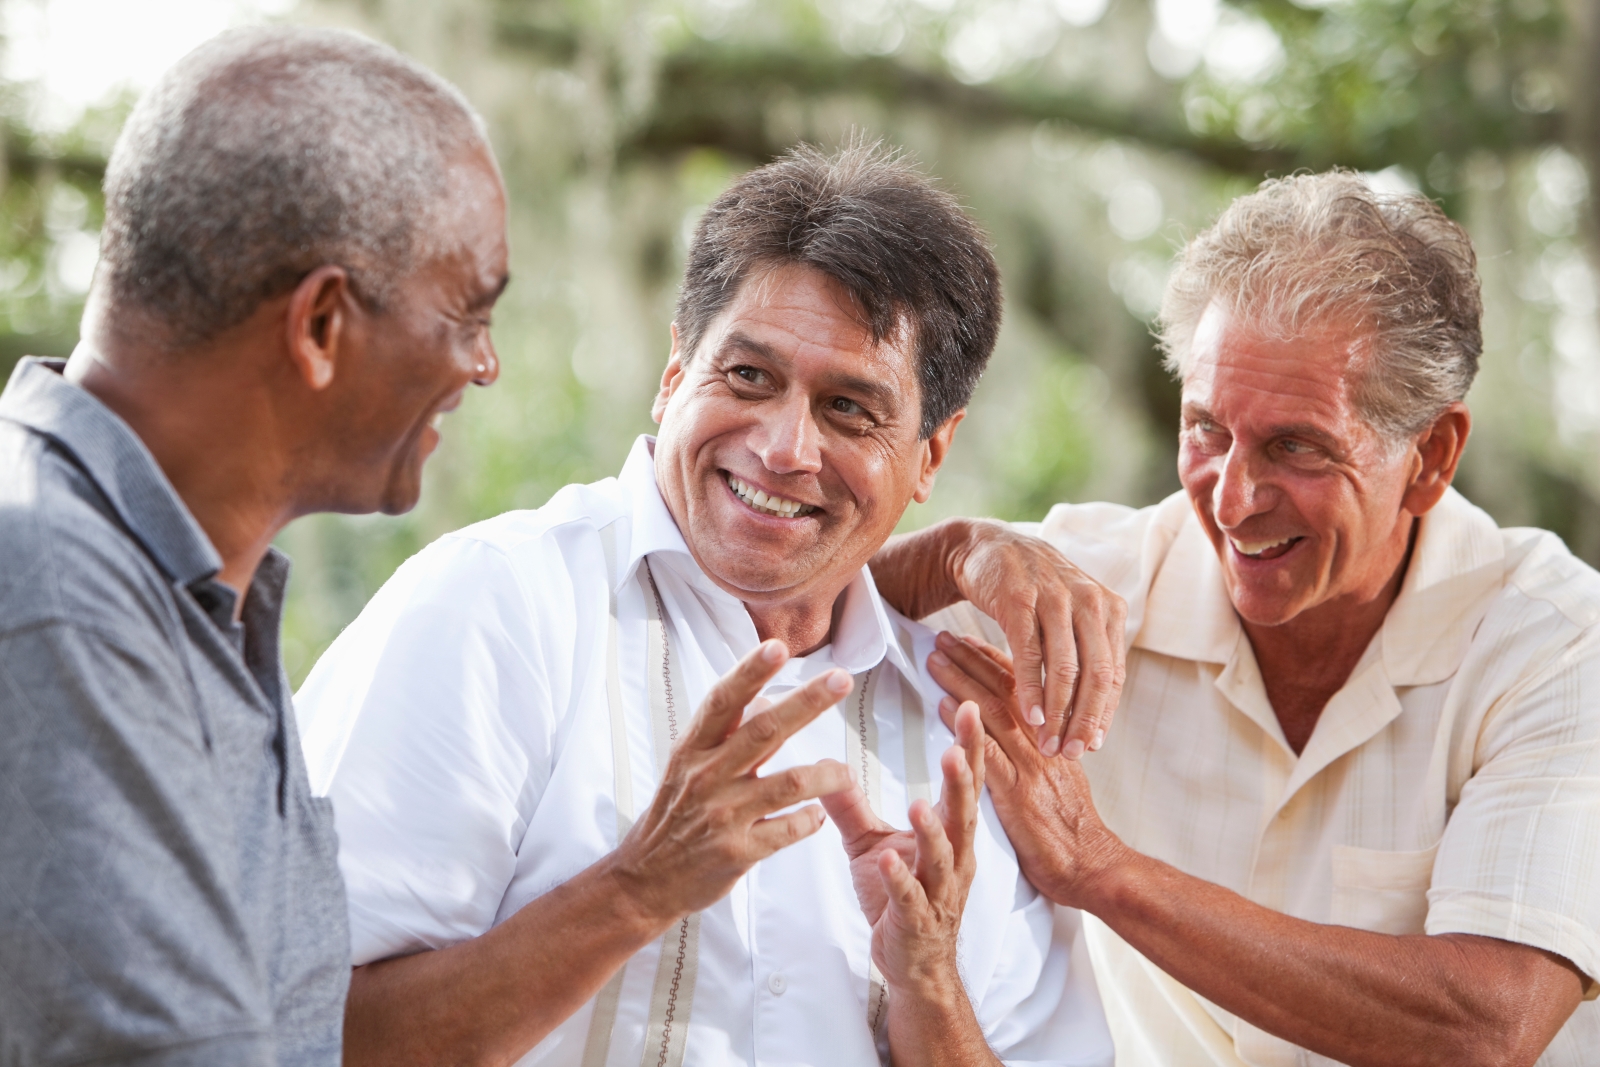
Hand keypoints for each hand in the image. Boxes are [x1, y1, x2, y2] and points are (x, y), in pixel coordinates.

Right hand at [607, 640, 854, 925]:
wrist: (645, 879)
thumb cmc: (673, 815)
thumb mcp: (687, 766)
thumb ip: (725, 734)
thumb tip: (762, 697)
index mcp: (693, 750)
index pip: (723, 701)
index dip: (749, 672)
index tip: (776, 647)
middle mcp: (707, 777)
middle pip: (764, 731)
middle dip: (806, 702)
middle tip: (840, 679)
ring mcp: (723, 815)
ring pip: (788, 783)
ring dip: (825, 774)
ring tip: (845, 772)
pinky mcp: (737, 852)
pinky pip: (787, 830)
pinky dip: (809, 821)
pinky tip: (817, 816)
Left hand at [821, 701, 984, 993]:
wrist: (914, 963)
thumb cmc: (900, 900)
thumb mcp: (872, 844)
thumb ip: (852, 806)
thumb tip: (827, 767)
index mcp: (950, 835)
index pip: (963, 784)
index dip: (969, 747)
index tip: (971, 709)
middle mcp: (953, 859)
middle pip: (962, 814)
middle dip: (961, 782)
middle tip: (956, 749)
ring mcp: (938, 892)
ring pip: (941, 857)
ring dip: (932, 831)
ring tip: (919, 805)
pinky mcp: (916, 921)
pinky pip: (910, 898)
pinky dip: (900, 879)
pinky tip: (889, 861)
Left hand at [927, 632, 1126, 909]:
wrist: (1093, 868)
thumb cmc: (1073, 831)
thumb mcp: (1063, 780)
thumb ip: (1043, 752)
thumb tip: (1027, 731)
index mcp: (1053, 737)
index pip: (1022, 689)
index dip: (994, 661)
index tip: (969, 640)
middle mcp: (1042, 745)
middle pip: (1004, 692)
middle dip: (971, 660)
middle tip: (943, 637)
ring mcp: (1031, 768)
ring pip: (994, 715)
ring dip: (961, 682)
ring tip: (936, 660)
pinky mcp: (1019, 796)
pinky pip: (990, 754)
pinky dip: (966, 728)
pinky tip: (944, 708)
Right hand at [951, 520, 1126, 759]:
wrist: (985, 547)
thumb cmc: (1030, 592)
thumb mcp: (1068, 614)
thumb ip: (1085, 652)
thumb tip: (1097, 712)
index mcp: (1107, 608)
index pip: (1113, 673)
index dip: (1103, 714)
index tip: (1093, 747)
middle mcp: (1088, 601)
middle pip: (1096, 675)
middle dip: (1085, 721)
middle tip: (1073, 754)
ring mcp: (1055, 598)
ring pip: (1065, 668)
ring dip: (1058, 713)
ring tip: (1049, 744)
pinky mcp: (1020, 599)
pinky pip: (1030, 654)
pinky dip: (1031, 689)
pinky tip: (1030, 715)